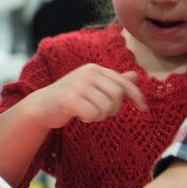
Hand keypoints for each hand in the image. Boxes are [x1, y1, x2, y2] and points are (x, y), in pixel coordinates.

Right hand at [23, 64, 146, 129]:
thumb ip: (113, 81)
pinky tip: (80, 115)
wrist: (42, 106)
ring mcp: (77, 84)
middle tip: (100, 112)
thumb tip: (135, 75)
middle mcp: (87, 73)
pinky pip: (92, 114)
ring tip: (88, 113)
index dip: (137, 96)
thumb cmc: (71, 97)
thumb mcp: (93, 86)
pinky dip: (89, 119)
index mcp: (94, 69)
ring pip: (106, 107)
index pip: (124, 82)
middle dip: (113, 108)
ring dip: (100, 116)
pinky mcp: (69, 98)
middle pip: (117, 95)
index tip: (144, 109)